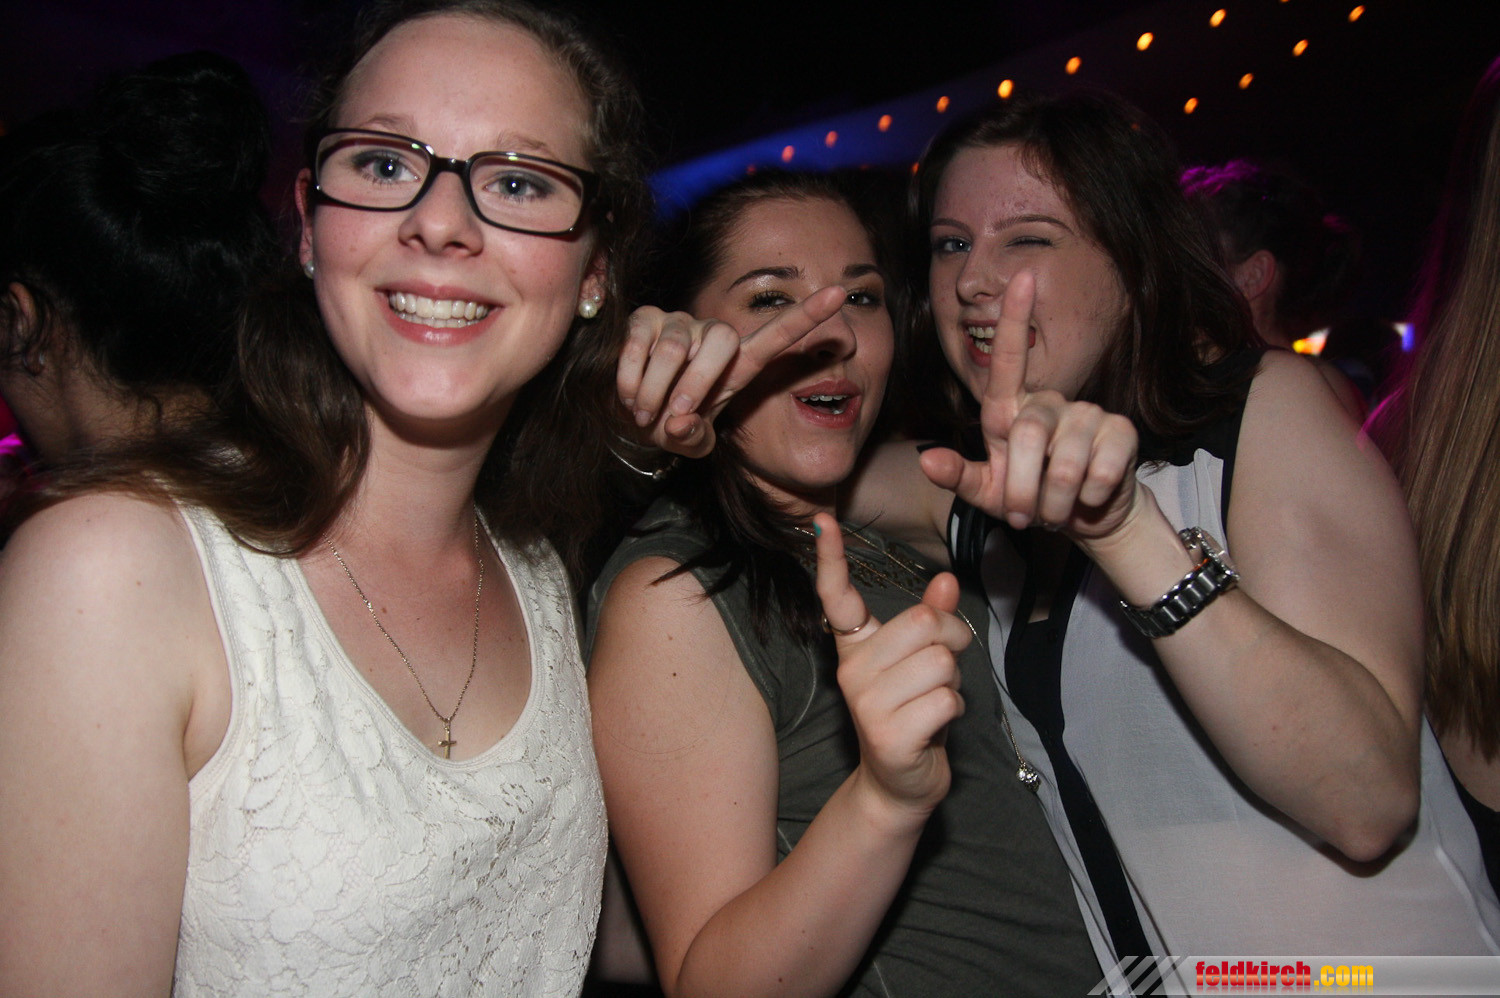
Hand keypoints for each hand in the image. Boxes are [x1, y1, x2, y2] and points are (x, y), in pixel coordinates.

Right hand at [617, 286, 847, 456]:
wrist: (627, 414)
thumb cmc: (668, 424)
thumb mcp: (688, 440)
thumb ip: (692, 438)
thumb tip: (680, 422)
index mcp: (738, 363)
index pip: (778, 334)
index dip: (808, 317)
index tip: (840, 294)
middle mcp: (713, 335)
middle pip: (721, 339)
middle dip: (695, 384)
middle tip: (673, 418)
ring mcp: (681, 322)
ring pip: (676, 347)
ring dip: (655, 391)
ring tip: (645, 414)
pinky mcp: (646, 318)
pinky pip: (640, 344)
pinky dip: (631, 379)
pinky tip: (628, 397)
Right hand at [813, 512, 968, 816]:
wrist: (900, 783)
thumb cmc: (913, 713)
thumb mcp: (921, 660)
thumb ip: (932, 618)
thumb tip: (945, 580)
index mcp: (855, 646)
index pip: (837, 597)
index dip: (831, 558)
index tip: (821, 521)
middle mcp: (852, 670)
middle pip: (924, 624)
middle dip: (954, 640)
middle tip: (946, 665)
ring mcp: (866, 704)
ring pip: (941, 663)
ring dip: (955, 683)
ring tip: (935, 701)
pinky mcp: (888, 735)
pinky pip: (946, 700)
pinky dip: (955, 710)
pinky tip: (936, 724)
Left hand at [919, 271, 1140, 541]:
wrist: (1084, 519)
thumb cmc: (1030, 499)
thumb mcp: (987, 493)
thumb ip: (958, 477)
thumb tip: (928, 461)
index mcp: (1012, 409)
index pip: (1011, 359)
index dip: (1016, 319)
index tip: (1022, 277)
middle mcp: (1050, 402)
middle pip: (1028, 434)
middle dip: (1022, 488)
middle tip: (1025, 516)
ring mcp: (1088, 414)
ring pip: (1065, 461)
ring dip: (1055, 501)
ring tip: (1053, 512)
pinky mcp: (1121, 432)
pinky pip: (1101, 468)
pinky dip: (1089, 497)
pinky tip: (1088, 498)